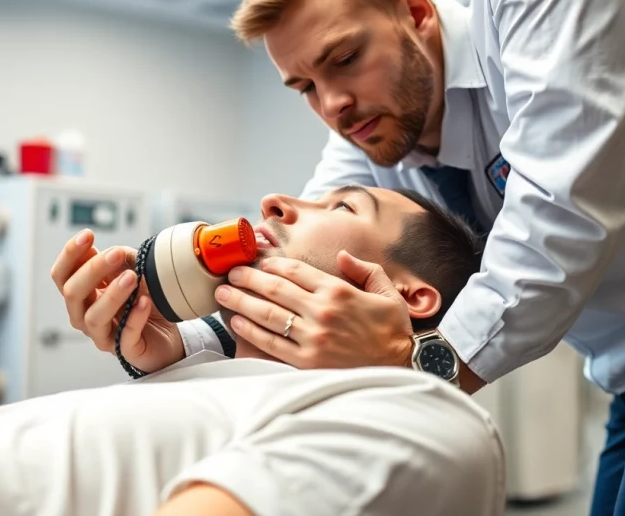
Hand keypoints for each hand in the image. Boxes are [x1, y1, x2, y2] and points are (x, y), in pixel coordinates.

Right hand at [50, 229, 183, 372]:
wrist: (169, 333)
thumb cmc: (144, 300)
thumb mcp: (131, 271)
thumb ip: (118, 260)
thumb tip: (108, 251)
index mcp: (82, 295)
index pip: (62, 275)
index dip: (70, 254)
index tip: (88, 235)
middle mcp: (85, 316)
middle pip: (73, 293)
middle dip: (92, 270)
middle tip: (116, 254)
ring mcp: (103, 335)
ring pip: (94, 316)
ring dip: (112, 294)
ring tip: (132, 277)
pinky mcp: (125, 351)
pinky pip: (124, 335)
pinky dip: (135, 317)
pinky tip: (144, 302)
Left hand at [216, 251, 414, 369]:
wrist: (401, 369)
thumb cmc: (393, 332)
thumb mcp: (388, 294)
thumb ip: (365, 270)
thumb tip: (342, 256)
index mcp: (338, 291)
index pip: (296, 271)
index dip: (272, 264)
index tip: (258, 262)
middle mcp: (322, 311)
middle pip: (275, 289)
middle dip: (248, 278)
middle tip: (231, 273)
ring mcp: (313, 337)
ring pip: (267, 314)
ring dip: (241, 301)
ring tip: (223, 293)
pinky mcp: (306, 361)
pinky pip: (271, 343)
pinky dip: (250, 331)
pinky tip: (236, 322)